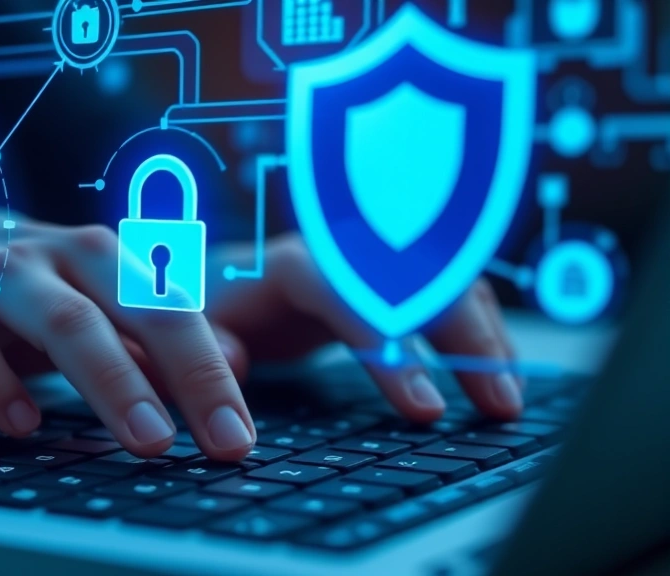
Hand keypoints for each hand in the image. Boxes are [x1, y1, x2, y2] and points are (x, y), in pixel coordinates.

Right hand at [0, 209, 255, 460]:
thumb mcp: (74, 312)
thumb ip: (144, 337)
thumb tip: (233, 361)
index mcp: (84, 253)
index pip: (165, 305)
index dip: (210, 367)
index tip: (240, 433)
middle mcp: (39, 254)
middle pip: (126, 302)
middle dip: (184, 372)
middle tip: (221, 440)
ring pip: (58, 317)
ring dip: (111, 378)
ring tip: (149, 439)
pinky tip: (24, 425)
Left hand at [206, 233, 522, 421]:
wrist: (205, 286)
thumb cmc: (193, 311)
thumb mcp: (181, 330)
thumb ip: (201, 343)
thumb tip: (234, 360)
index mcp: (286, 267)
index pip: (347, 292)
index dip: (388, 345)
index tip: (423, 405)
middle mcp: (335, 261)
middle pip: (413, 279)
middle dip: (460, 337)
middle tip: (496, 402)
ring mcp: (364, 273)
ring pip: (438, 285)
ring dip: (480, 336)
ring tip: (507, 398)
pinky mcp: (381, 292)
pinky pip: (441, 301)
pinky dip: (473, 336)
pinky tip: (496, 376)